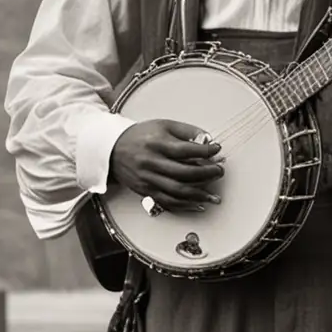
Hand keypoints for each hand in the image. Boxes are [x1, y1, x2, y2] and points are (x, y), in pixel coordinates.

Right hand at [110, 119, 224, 211]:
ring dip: (199, 195)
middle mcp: (151, 162)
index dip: (205, 151)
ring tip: (214, 196)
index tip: (217, 149)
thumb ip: (187, 131)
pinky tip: (198, 205)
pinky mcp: (146, 191)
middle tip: (219, 171)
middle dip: (207, 174)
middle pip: (184, 173)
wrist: (112, 149)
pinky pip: (168, 202)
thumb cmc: (141, 136)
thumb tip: (208, 140)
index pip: (186, 150)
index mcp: (156, 144)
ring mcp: (148, 179)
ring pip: (177, 191)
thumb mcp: (163, 125)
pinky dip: (185, 206)